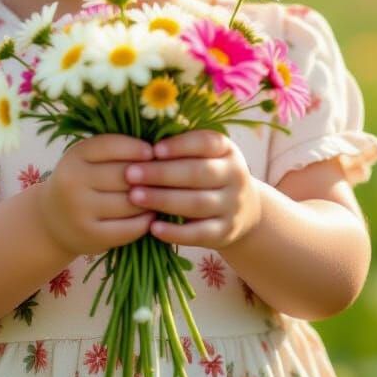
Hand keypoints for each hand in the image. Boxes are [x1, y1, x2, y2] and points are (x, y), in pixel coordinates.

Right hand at [37, 134, 156, 257]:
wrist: (52, 220)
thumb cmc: (80, 181)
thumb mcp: (86, 159)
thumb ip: (113, 150)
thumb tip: (156, 148)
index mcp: (74, 156)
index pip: (111, 145)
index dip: (136, 148)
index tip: (153, 152)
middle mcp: (73, 183)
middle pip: (124, 175)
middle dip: (148, 175)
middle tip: (165, 176)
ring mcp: (80, 212)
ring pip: (130, 202)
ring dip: (152, 199)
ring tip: (163, 194)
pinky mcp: (91, 237)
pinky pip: (129, 228)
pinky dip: (146, 221)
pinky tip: (152, 216)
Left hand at [124, 130, 261, 248]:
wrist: (245, 211)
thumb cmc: (208, 174)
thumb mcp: (205, 155)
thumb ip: (181, 147)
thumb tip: (143, 143)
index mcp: (227, 150)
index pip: (206, 143)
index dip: (179, 145)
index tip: (153, 149)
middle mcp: (235, 175)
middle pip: (198, 173)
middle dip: (162, 174)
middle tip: (130, 174)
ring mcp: (232, 205)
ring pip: (197, 203)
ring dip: (163, 200)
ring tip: (134, 196)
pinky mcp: (225, 232)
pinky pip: (199, 234)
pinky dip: (176, 233)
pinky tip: (153, 227)